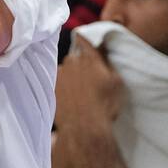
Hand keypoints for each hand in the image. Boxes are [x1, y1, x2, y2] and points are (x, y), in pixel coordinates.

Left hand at [55, 34, 125, 159]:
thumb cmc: (104, 105)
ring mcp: (59, 74)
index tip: (83, 39)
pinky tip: (70, 99)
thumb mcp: (116, 82)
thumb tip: (102, 48)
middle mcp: (72, 62)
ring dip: (71, 77)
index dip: (84, 39)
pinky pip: (58, 82)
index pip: (83, 39)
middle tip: (89, 81)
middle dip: (80, 65)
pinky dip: (63, 87)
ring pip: (65, 70)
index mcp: (90, 58)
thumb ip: (108, 62)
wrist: (84, 127)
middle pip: (75, 57)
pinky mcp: (51, 87)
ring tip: (79, 94)